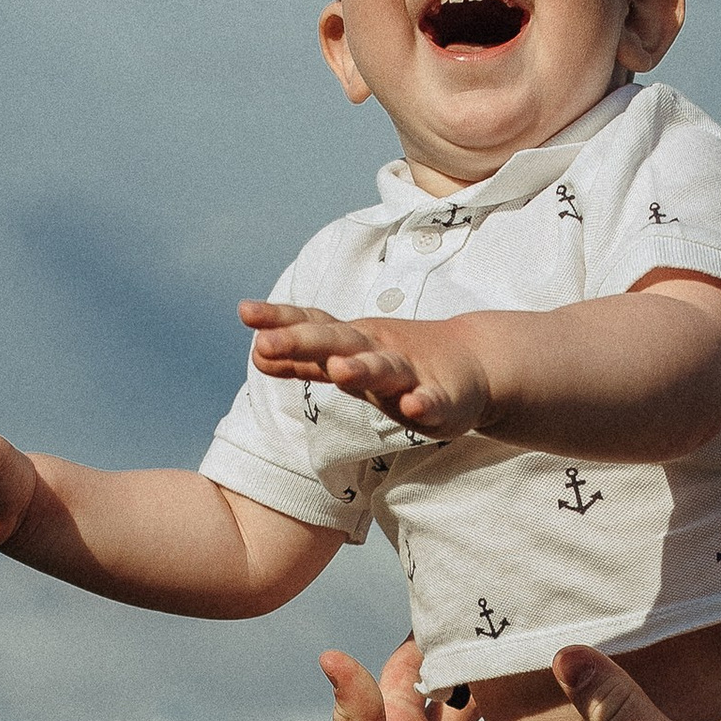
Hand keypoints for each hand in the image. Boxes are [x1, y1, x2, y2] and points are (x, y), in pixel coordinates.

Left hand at [241, 301, 493, 442]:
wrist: (474, 363)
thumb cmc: (399, 363)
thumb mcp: (348, 358)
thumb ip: (304, 362)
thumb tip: (257, 354)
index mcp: (352, 341)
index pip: (312, 325)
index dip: (280, 321)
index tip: (245, 313)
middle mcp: (377, 350)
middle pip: (337, 342)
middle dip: (302, 342)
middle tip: (267, 342)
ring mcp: (411, 373)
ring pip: (384, 369)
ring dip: (362, 369)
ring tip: (339, 370)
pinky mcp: (443, 400)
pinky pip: (432, 402)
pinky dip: (423, 403)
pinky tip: (413, 407)